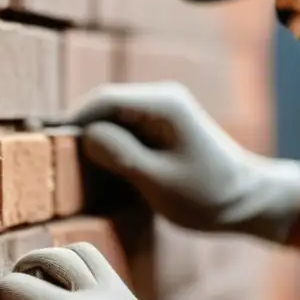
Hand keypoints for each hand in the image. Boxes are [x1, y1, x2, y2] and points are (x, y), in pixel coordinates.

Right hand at [70, 82, 299, 242]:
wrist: (248, 200)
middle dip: (83, 133)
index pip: (103, 100)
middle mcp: (161, 99)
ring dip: (97, 142)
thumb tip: (86, 136)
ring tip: (80, 172)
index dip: (73, 121)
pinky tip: (105, 172)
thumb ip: (122, 156)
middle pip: (105, 107)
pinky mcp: (163, 128)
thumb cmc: (209, 195)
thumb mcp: (160, 181)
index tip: (50, 148)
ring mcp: (163, 112)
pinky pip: (126, 130)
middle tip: (62, 168)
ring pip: (113, 120)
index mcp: (163, 105)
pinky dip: (112, 148)